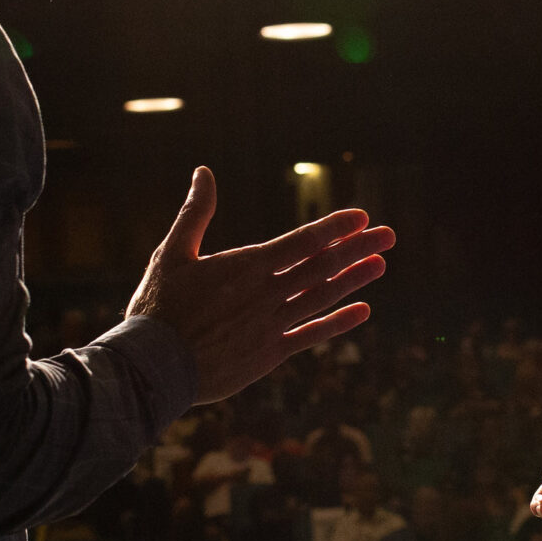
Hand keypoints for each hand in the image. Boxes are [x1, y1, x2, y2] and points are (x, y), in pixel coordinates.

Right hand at [127, 167, 393, 404]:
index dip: (334, 228)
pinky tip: (362, 311)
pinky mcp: (269, 354)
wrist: (152, 368)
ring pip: (322, 297)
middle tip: (389, 235)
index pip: (301, 241)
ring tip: (382, 264)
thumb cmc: (156, 308)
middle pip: (320, 266)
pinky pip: (311, 336)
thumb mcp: (172, 253)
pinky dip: (338, 323)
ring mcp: (271, 325)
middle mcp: (266, 294)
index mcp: (245, 266)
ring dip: (354, 280)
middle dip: (357, 248)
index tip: (361, 216)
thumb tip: (204, 172)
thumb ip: (195, 213)